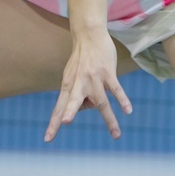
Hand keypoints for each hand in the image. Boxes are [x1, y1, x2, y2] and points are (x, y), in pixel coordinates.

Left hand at [44, 27, 129, 141]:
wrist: (89, 36)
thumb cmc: (81, 60)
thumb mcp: (72, 77)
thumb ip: (77, 94)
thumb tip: (88, 108)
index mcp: (68, 86)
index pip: (59, 108)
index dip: (53, 123)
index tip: (47, 139)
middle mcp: (79, 83)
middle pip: (73, 100)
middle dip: (70, 111)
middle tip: (66, 122)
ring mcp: (94, 78)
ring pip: (101, 102)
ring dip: (109, 119)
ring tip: (116, 135)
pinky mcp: (108, 73)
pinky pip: (116, 89)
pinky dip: (122, 100)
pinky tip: (128, 111)